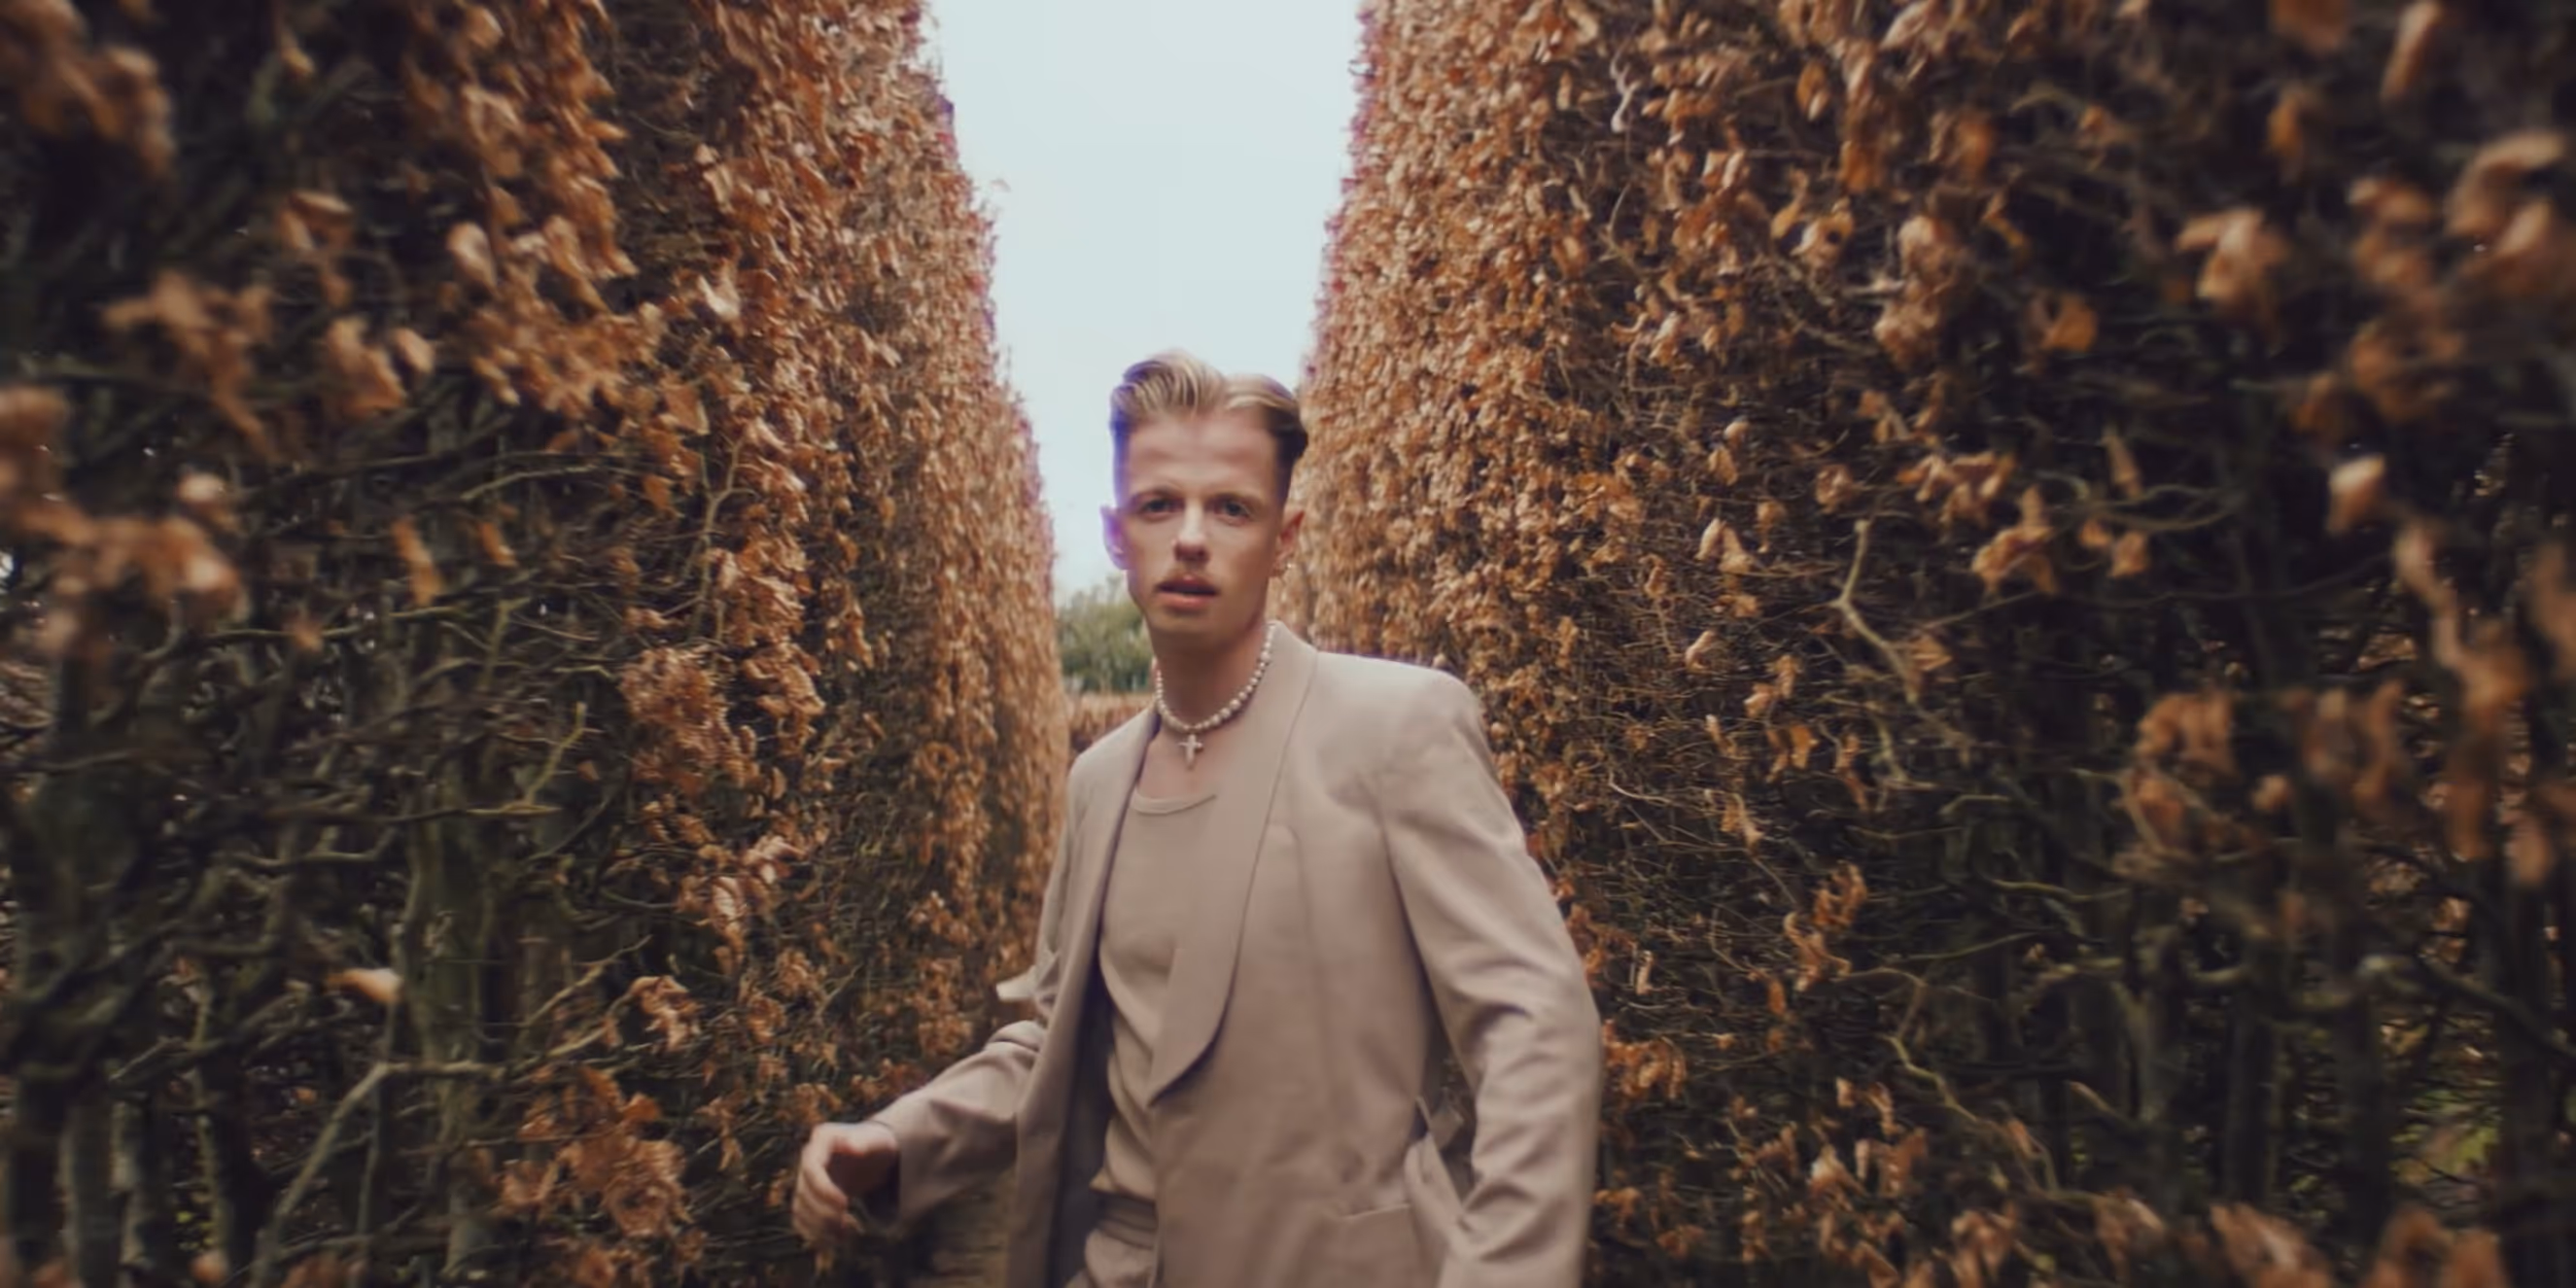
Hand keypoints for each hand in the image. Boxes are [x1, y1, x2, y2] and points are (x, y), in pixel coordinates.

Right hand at [792, 1121, 899, 1249]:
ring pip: (799, 1209)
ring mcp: (806, 1179)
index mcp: (822, 1140)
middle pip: (803, 1192)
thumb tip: (852, 1146)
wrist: (874, 1153)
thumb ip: (865, 1142)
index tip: (844, 1204)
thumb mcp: (878, 1140)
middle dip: (823, 1212)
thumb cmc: (878, 1144)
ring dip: (818, 1227)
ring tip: (844, 1235)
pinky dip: (815, 1234)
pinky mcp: (809, 1197)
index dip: (823, 1189)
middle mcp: (808, 1158)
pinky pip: (802, 1220)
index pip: (811, 1168)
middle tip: (846, 1223)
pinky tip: (837, 1239)